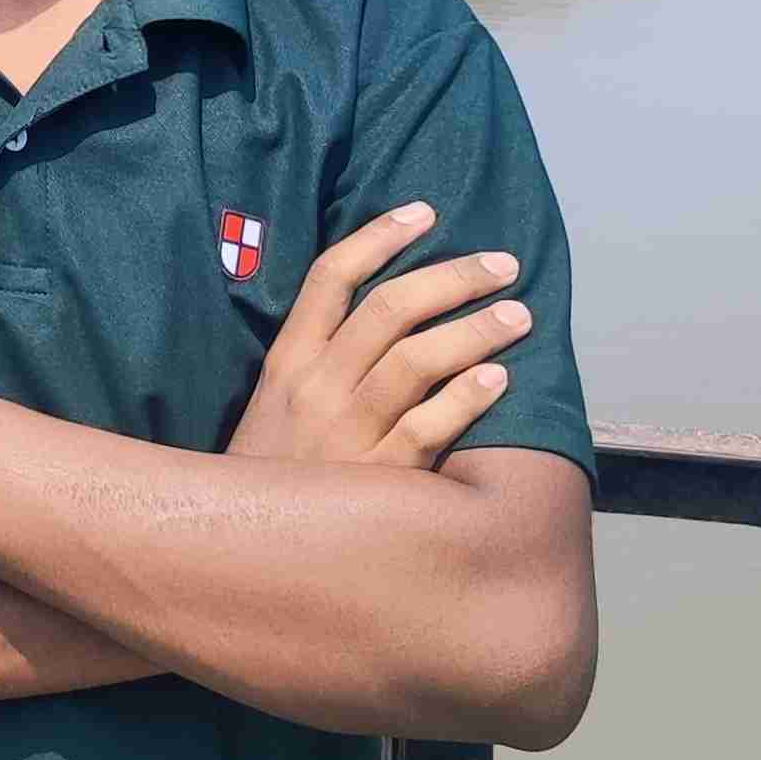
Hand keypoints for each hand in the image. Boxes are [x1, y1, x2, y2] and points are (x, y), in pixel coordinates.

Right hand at [228, 203, 530, 468]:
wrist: (242, 547)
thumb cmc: (273, 473)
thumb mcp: (274, 404)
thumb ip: (317, 360)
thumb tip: (382, 312)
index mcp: (289, 360)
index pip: (332, 277)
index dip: (380, 236)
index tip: (425, 212)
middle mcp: (317, 386)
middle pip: (389, 309)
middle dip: (452, 277)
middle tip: (502, 264)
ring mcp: (347, 432)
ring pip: (415, 360)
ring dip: (474, 330)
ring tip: (518, 314)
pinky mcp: (377, 480)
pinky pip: (426, 429)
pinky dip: (464, 400)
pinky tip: (499, 379)